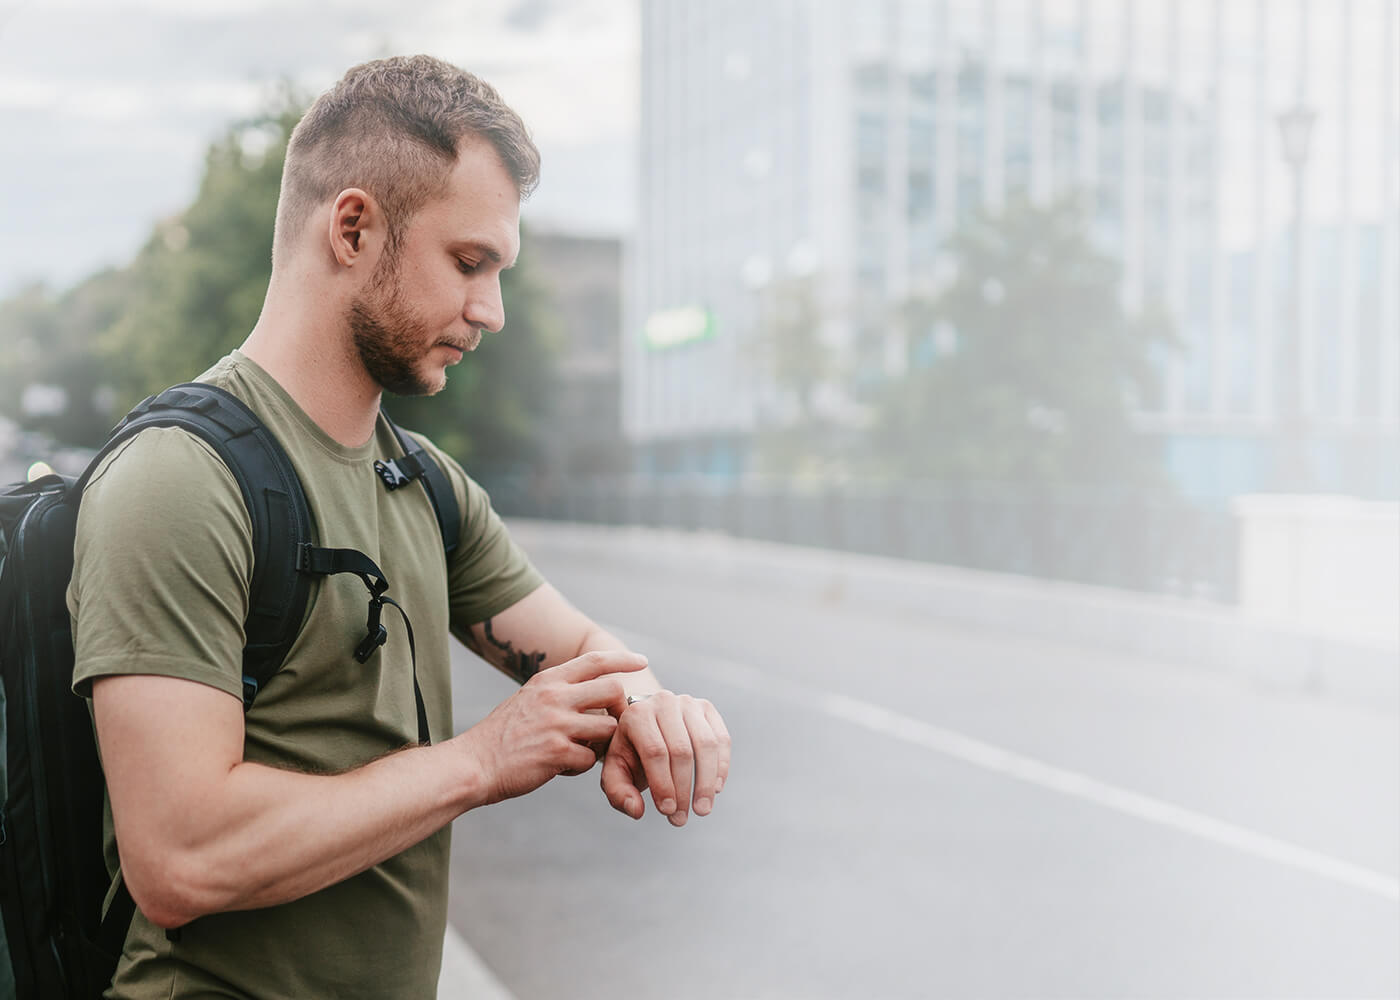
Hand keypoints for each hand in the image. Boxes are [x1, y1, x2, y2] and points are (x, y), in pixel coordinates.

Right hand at [461, 650, 647, 804]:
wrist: (473, 764)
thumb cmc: (503, 735)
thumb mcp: (528, 698)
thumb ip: (557, 692)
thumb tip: (593, 691)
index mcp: (548, 680)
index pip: (595, 660)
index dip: (622, 659)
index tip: (642, 661)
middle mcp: (554, 696)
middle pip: (612, 690)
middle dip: (620, 708)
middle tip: (614, 724)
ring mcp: (557, 724)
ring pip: (607, 727)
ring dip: (600, 743)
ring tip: (578, 750)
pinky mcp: (557, 752)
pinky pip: (590, 759)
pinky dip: (580, 766)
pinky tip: (560, 767)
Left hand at [600, 692, 730, 826]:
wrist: (646, 726)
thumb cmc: (631, 753)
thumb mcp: (616, 772)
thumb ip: (619, 793)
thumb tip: (636, 810)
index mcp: (636, 715)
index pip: (654, 751)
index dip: (663, 784)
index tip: (667, 811)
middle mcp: (663, 702)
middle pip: (681, 750)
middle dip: (684, 789)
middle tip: (681, 818)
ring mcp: (688, 703)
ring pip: (705, 744)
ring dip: (706, 782)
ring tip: (702, 809)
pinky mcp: (707, 708)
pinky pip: (721, 739)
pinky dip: (721, 766)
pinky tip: (715, 789)